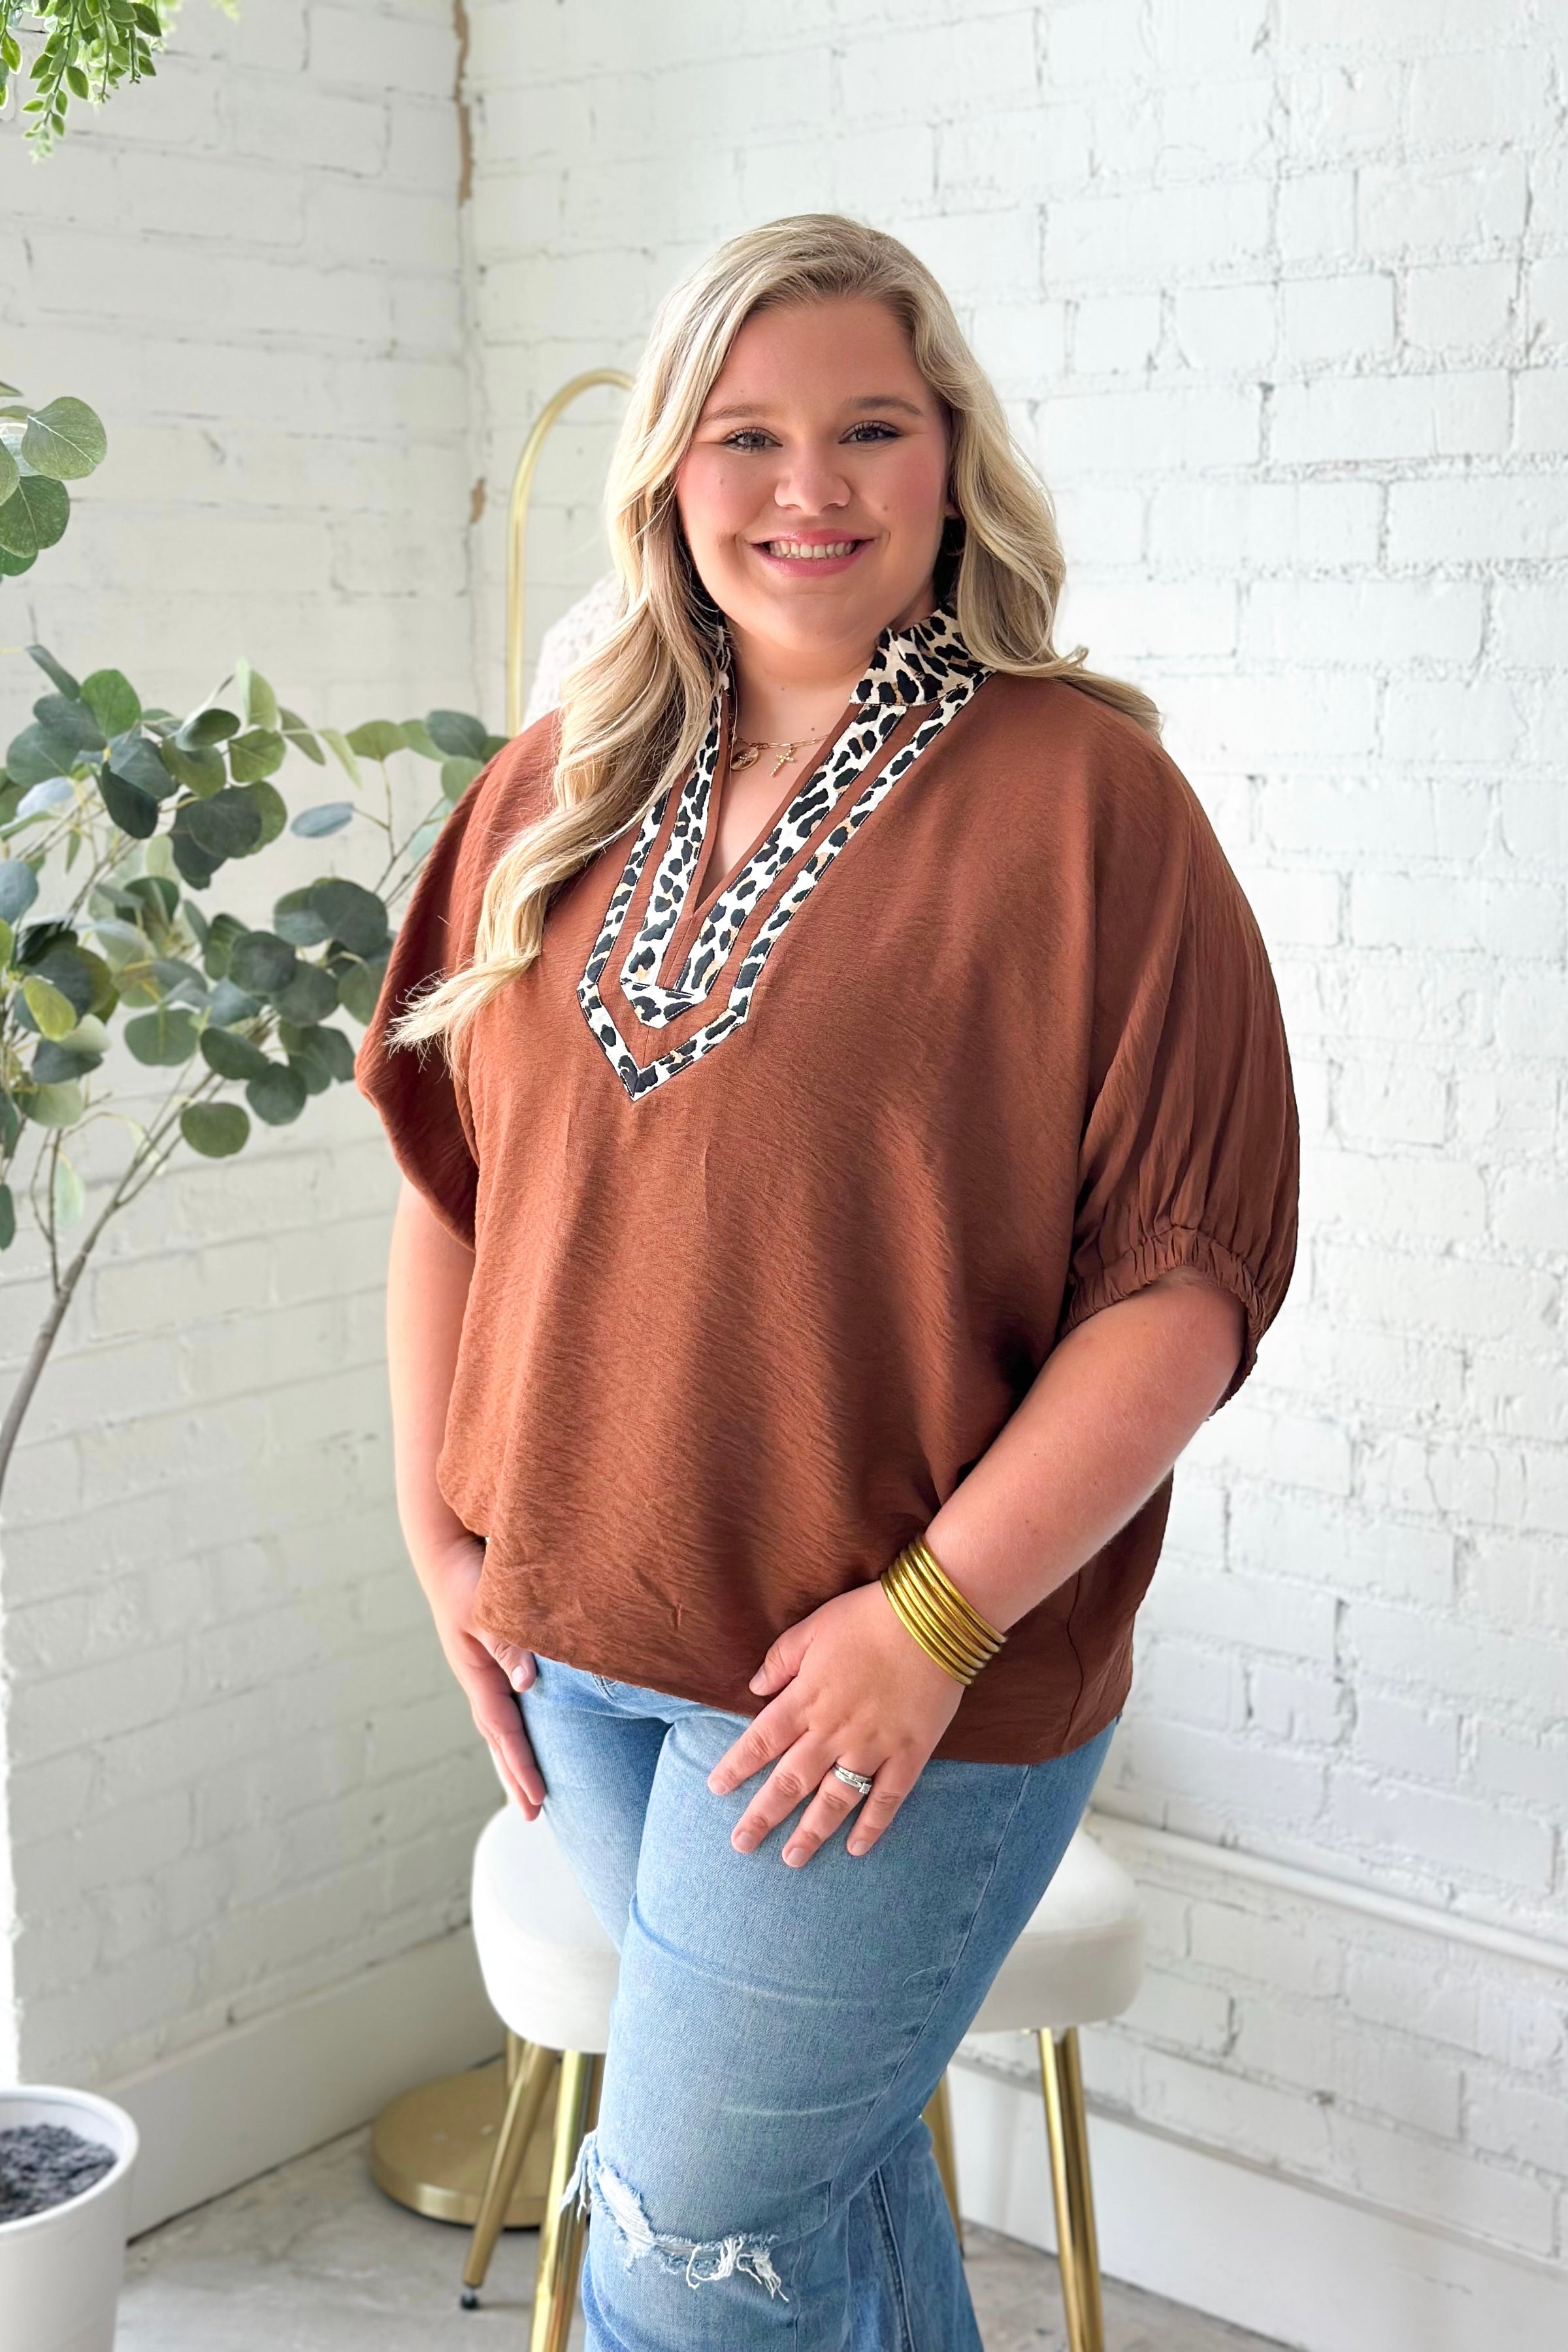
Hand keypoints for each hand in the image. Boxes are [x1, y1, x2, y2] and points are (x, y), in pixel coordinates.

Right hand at [418, 1533, 544, 1818]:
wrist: (447, 1544)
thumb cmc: (468, 1573)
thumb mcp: (485, 1608)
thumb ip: (507, 1644)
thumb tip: (526, 1686)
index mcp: (476, 1671)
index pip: (502, 1729)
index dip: (520, 1765)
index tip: (537, 1802)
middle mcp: (478, 1674)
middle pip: (498, 1735)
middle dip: (515, 1774)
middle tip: (532, 1814)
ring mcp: (481, 1665)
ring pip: (501, 1720)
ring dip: (515, 1754)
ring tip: (530, 1788)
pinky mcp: (490, 1652)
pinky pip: (507, 1699)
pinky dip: (517, 1724)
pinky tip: (528, 1730)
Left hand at [707, 1580, 962, 1865]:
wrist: (932, 1619)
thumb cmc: (868, 1617)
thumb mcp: (813, 1627)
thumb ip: (780, 1660)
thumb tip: (755, 1687)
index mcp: (806, 1699)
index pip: (761, 1741)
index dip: (736, 1767)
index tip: (716, 1789)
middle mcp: (833, 1730)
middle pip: (791, 1781)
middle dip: (763, 1816)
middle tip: (742, 1844)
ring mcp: (873, 1746)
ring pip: (835, 1800)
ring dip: (811, 1832)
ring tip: (792, 1859)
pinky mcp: (909, 1754)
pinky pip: (887, 1799)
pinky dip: (872, 1826)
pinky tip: (856, 1848)